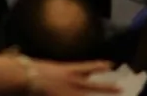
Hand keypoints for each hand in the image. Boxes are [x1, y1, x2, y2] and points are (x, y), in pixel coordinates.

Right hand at [0, 56, 119, 95]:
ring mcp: (68, 92)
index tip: (110, 64)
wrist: (25, 76)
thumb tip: (26, 55)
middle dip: (107, 87)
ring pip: (87, 95)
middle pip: (92, 86)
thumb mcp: (40, 65)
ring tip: (115, 92)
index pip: (86, 67)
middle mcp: (71, 81)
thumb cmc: (28, 69)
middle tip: (121, 88)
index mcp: (66, 70)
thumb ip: (45, 67)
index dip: (98, 66)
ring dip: (100, 95)